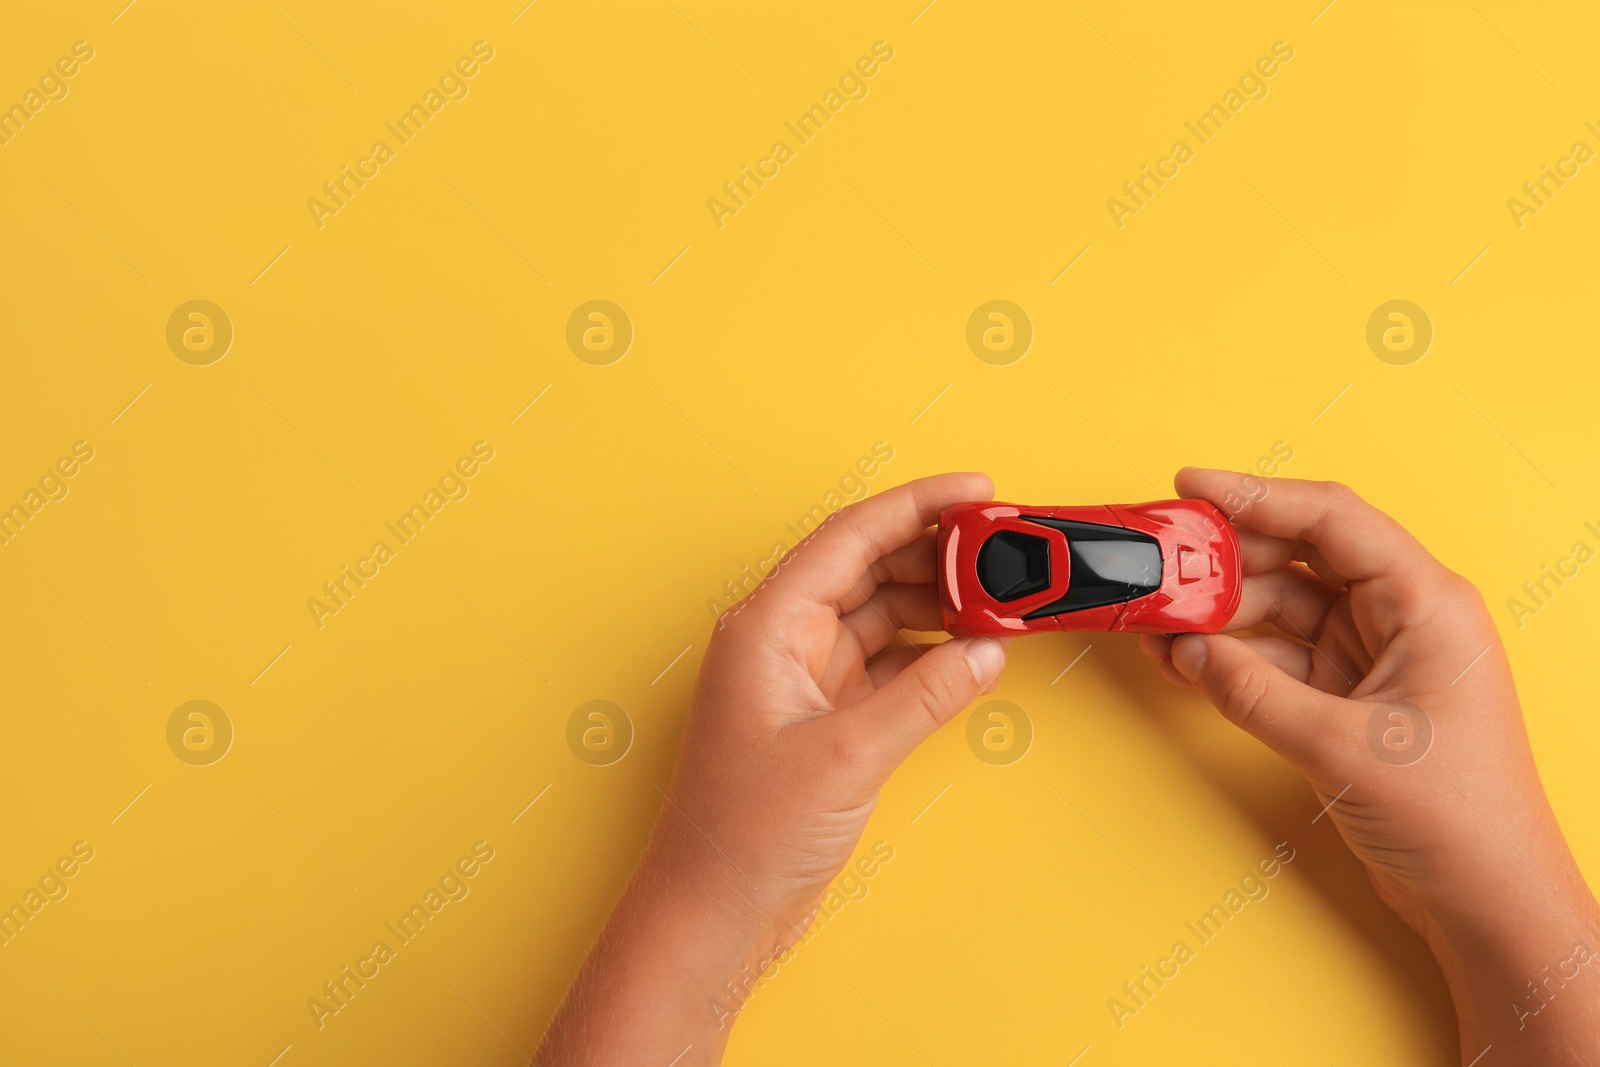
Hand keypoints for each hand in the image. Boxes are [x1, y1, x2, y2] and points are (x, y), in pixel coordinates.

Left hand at [535, 473, 1008, 1065]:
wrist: (713, 911)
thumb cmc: (746, 833)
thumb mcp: (848, 754)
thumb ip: (924, 695)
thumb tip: (986, 652)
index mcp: (766, 625)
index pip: (851, 536)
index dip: (918, 506)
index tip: (977, 489)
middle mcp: (780, 640)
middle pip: (868, 567)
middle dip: (937, 554)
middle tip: (1005, 548)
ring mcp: (801, 678)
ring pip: (879, 614)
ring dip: (937, 605)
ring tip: (1000, 599)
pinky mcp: (821, 717)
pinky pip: (883, 662)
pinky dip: (927, 655)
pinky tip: (968, 652)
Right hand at [1140, 469, 1599, 1064]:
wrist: (1485, 899)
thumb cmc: (1455, 817)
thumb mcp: (1341, 745)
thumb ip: (1253, 692)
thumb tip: (1187, 651)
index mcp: (1426, 603)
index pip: (1331, 519)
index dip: (1256, 495)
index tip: (1190, 487)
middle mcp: (1401, 617)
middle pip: (1299, 555)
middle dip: (1226, 556)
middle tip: (1161, 559)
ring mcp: (1373, 656)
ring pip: (1280, 605)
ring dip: (1220, 612)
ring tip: (1158, 619)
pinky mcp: (1349, 696)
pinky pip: (1276, 655)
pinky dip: (1231, 656)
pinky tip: (1185, 659)